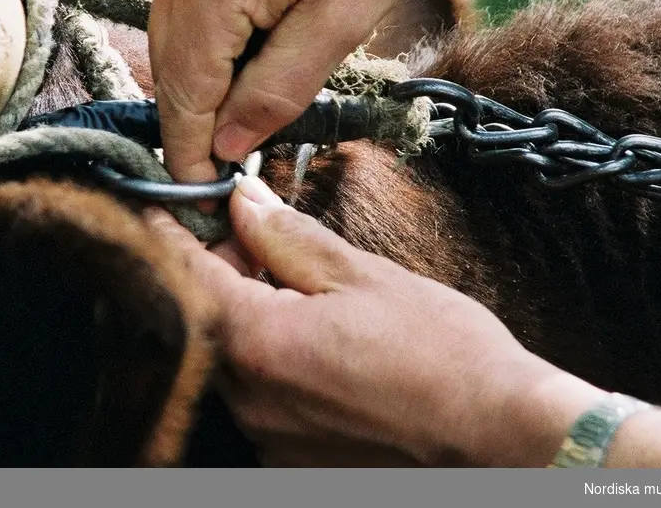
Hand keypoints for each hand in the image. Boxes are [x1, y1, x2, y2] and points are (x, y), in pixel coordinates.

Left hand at [149, 175, 605, 466]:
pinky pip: (259, 395)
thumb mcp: (361, 275)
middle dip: (220, 269)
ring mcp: (266, 437)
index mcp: (255, 343)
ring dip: (246, 313)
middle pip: (204, 314)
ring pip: (231, 355)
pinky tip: (312, 339)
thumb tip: (243, 203)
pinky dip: (269, 359)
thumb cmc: (442, 355)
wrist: (502, 436)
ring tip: (292, 285)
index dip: (170, 228)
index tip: (158, 201)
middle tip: (252, 235)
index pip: (184, 270)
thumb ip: (286, 237)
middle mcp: (246, 399)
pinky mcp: (290, 460)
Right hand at [150, 0, 597, 183]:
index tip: (205, 193)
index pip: (181, 98)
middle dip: (201, 112)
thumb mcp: (339, 23)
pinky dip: (209, 16)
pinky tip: (256, 17)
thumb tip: (226, 147)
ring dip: (207, 62)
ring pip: (173, 24)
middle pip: (170, 63)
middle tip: (241, 148)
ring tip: (260, 78)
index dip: (191, 154)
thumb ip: (275, 93)